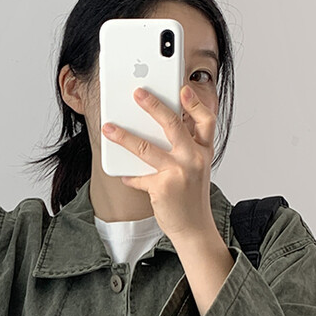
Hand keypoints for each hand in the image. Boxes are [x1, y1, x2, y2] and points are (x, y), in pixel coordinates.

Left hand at [100, 84, 216, 239]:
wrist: (194, 228)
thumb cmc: (191, 196)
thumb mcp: (196, 168)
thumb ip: (183, 148)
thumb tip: (154, 128)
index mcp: (204, 151)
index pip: (206, 120)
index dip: (195, 102)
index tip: (182, 88)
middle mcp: (194, 159)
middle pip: (172, 125)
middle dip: (153, 105)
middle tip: (137, 93)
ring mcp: (179, 173)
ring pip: (146, 148)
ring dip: (124, 136)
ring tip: (109, 128)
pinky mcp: (162, 188)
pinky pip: (139, 176)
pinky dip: (129, 176)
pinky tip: (123, 174)